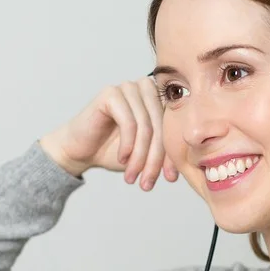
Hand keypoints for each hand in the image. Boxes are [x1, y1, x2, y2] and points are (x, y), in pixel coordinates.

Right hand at [39, 77, 178, 189]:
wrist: (80, 151)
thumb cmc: (114, 151)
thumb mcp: (146, 154)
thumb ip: (166, 152)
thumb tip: (189, 163)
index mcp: (158, 99)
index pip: (173, 127)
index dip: (172, 155)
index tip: (170, 179)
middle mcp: (145, 88)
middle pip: (161, 126)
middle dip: (155, 159)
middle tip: (147, 182)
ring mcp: (127, 88)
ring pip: (146, 126)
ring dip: (140, 156)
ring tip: (132, 176)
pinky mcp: (111, 94)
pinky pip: (128, 122)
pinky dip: (127, 144)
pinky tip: (122, 159)